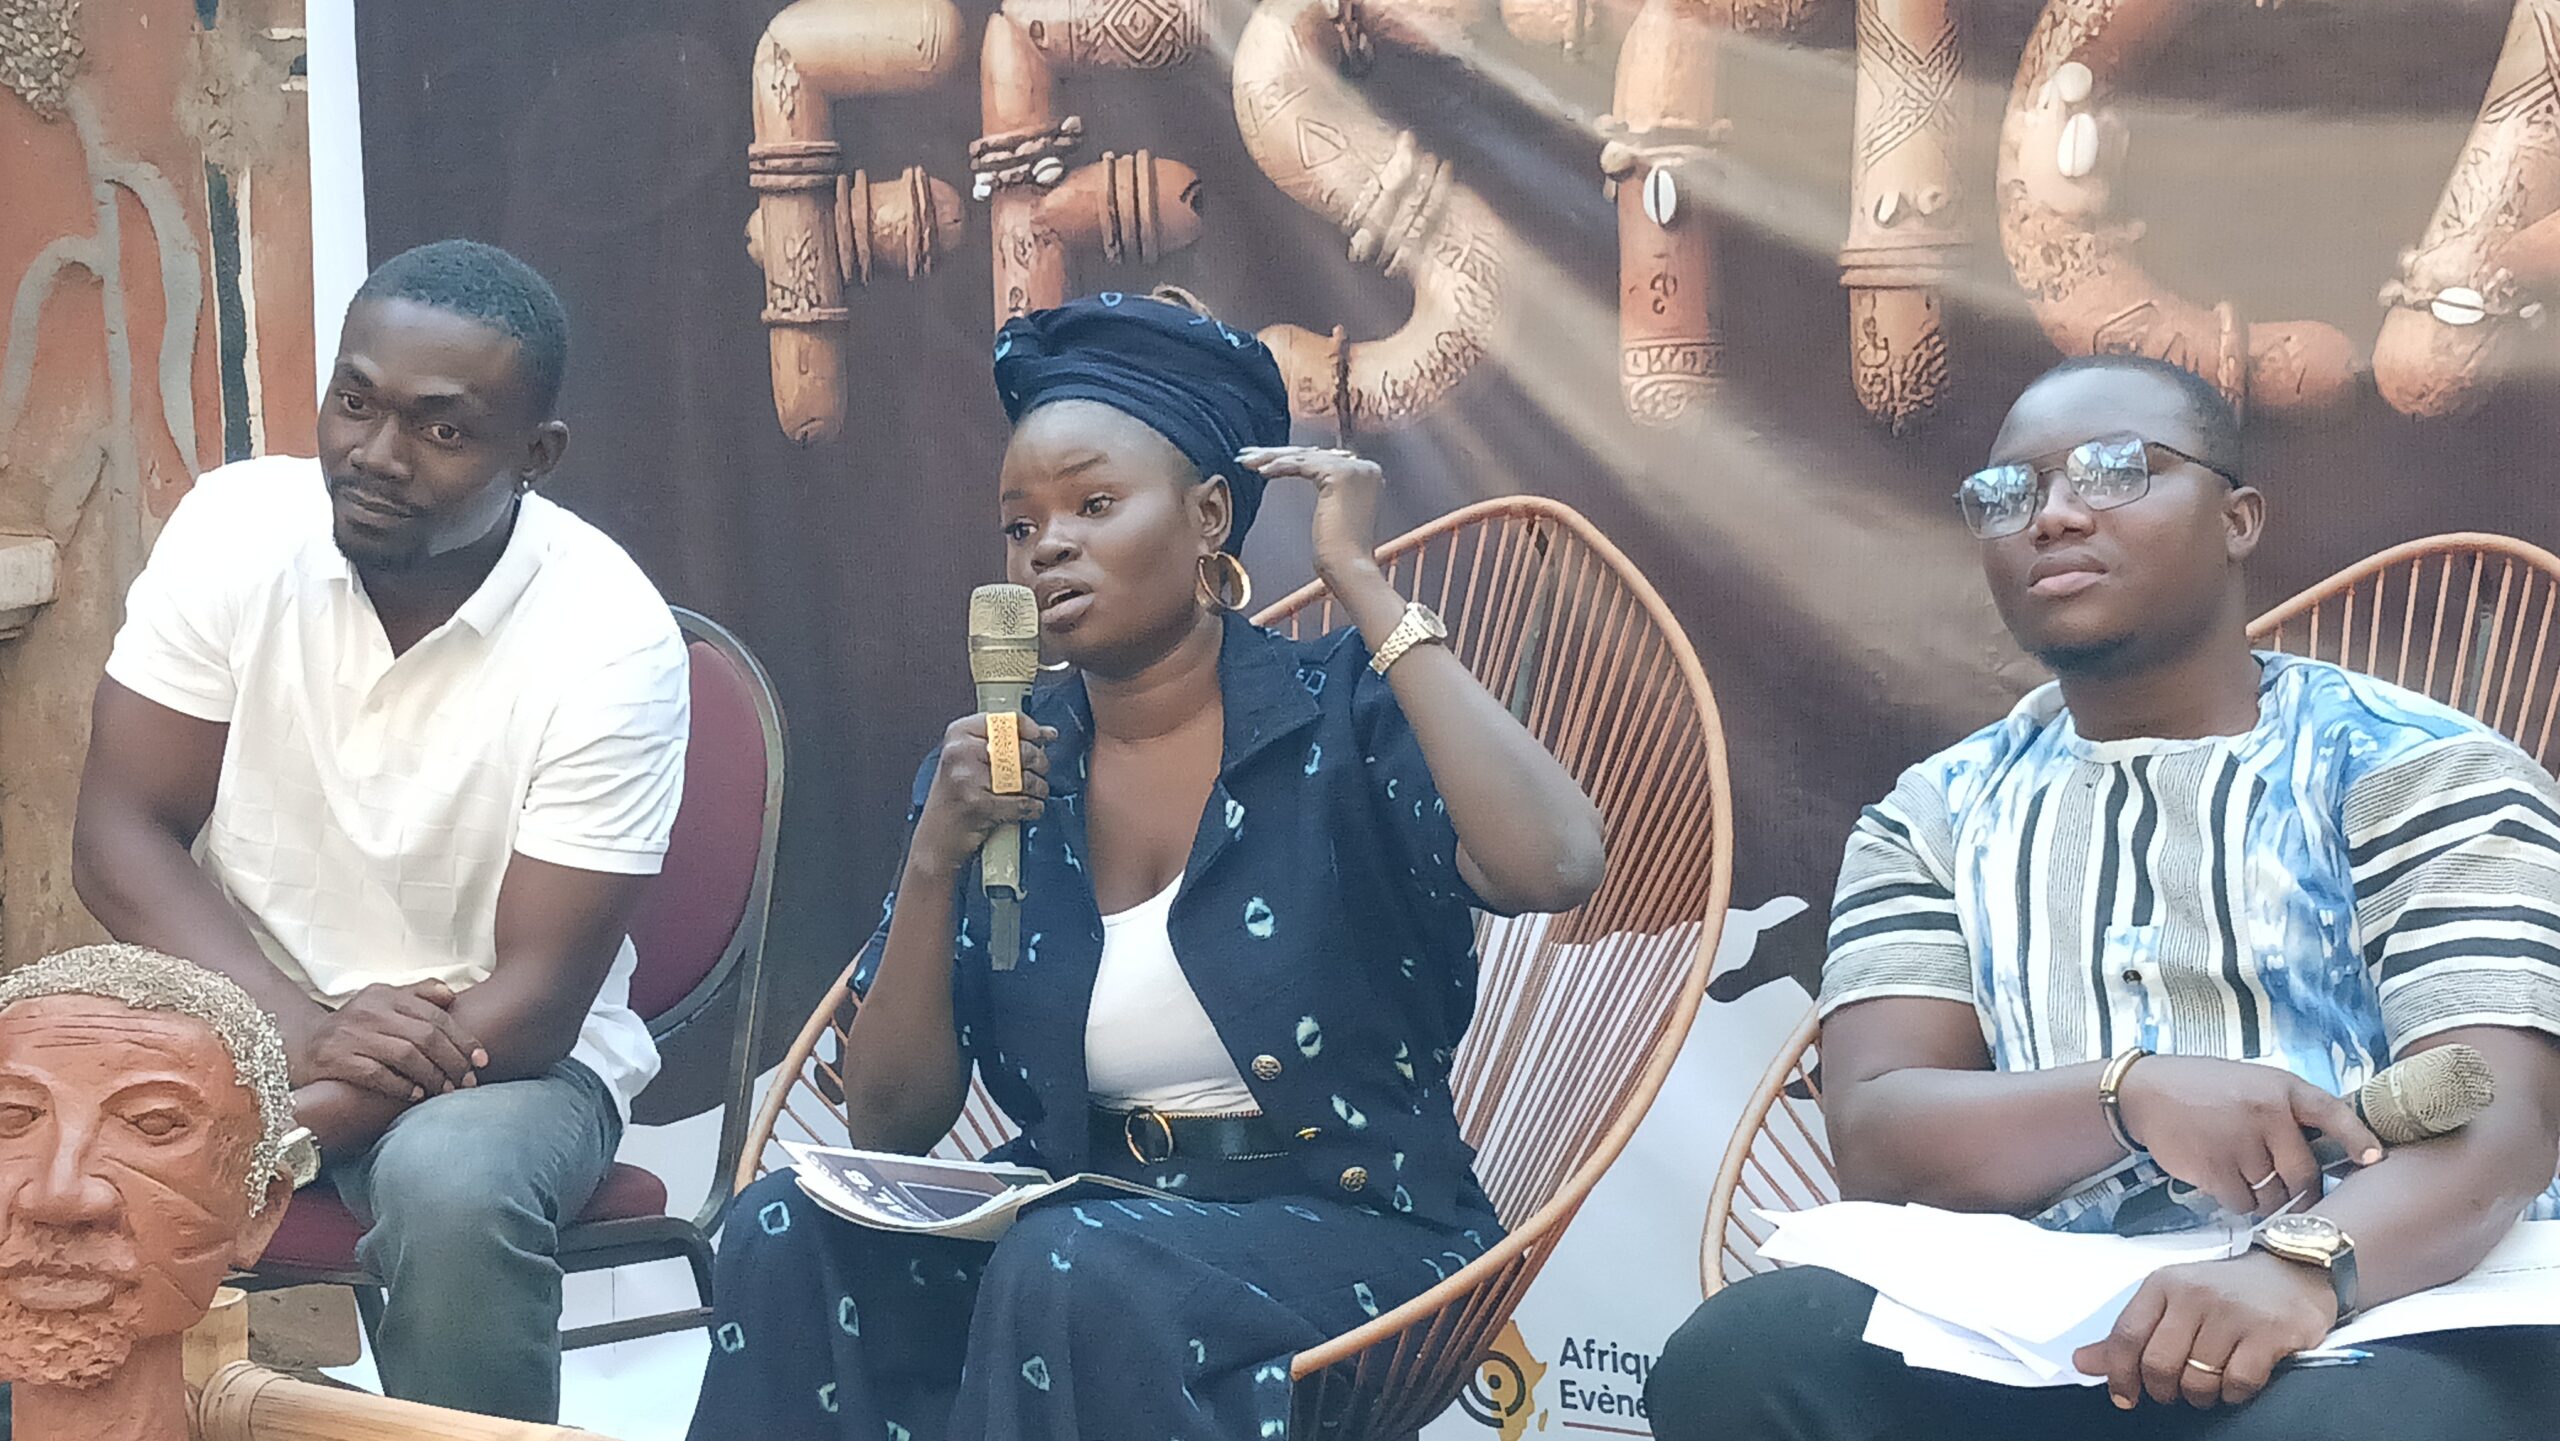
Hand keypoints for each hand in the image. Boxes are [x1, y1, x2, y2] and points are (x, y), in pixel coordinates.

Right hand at [288, 980, 487, 1101]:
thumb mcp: (382, 1002)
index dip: (463, 1038)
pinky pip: (376, 1075)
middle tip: (468, 1080)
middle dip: (453, 1060)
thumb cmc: (355, 1027)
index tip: (481, 1059)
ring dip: (432, 1075)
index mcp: (385, 995)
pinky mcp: (336, 1060)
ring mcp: (351, 1036)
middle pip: (425, 1036)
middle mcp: (369, 1012)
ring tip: (447, 1090)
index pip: (435, 1016)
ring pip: (405, 1055)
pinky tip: (417, 1094)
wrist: (303, 1047)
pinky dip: (401, 1086)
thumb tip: (452, 995)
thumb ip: (417, 994)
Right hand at [909, 713, 1053, 877]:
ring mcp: (967, 778)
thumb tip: (1047, 733)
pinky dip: (1033, 808)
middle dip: (1039, 762)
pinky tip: (1031, 808)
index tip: (1042, 737)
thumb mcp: (971, 759)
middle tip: (1040, 771)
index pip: (1004, 720)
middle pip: (1020, 748)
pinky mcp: (977, 804)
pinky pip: (1022, 803)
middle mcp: (960, 752)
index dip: (1030, 728)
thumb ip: (1006, 742)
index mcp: (958, 734)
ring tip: (1036, 792)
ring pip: (1024, 777)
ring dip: (1038, 787)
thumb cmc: (957, 796)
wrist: (936, 836)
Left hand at [1236, 446, 1382, 588]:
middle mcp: (1364, 467)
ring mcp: (1354, 469)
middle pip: (1312, 455)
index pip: (1322, 458)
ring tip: (1247, 461)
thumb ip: (1327, 491)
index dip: (1292, 458)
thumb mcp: (1333, 513)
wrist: (1348, 567)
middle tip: (1250, 456)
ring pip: (1303, 457)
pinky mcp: (1339, 474)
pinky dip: (1279, 466)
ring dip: (1271, 458)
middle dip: (1278, 454)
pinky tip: (1261, 471)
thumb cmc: (1338, 553)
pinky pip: (1301, 465)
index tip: (1267, 460)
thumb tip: (1304, 472)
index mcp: (1366, 474)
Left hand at [2073, 1252, 2336, 1409]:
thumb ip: (2129, 1334)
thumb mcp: (2171, 1301)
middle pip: (2159, 1364)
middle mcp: (2194, 1294)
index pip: (2126, 1337)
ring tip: (2207, 1385)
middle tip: (2174, 1391)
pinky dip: (2232, 1394)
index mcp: (2163, 1284)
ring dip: (2199, 1395)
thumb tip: (2082, 1362)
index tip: (2125, 1397)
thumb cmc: (2224, 1291)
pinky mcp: (2268, 1333)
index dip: (2120, 1374)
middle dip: (2163, 1390)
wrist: (2291, 1271)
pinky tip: (2236, 1382)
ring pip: (2197, 1379)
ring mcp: (2232, 1313)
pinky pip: (2237, 1383)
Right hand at [2115, 1054, 2385, 1216]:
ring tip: (2243, 1175)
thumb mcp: (2252, 1083)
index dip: (2358, 1139)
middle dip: (2299, 1189)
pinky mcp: (2214, 1166)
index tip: (2375, 1159)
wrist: (2145, 1093)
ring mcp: (2240, 1141)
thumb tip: (2327, 1152)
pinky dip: (2236, 1200)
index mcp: (2281, 1088)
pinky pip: (2242, 1202)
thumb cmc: (2204, 1089)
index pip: (2333, 1114)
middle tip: (2288, 1191)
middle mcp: (2266, 1113)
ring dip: (2264, 1197)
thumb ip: (2286, 1111)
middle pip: (2305, 1173)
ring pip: (2274, 1194)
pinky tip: (2221, 1178)